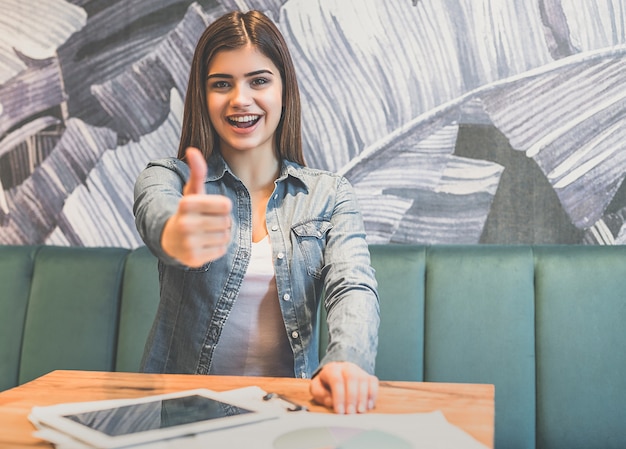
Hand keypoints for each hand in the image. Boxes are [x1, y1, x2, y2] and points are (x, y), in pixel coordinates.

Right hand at [161, 147, 231, 266]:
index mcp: (186, 204)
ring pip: (225, 236)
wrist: (170, 239)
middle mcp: (185, 224)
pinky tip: (205, 244)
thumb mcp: (192, 192)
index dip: (222, 206)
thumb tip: (193, 150)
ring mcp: (188, 243)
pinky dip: (217, 248)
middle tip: (209, 222)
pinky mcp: (194, 259)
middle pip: (227, 221)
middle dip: (222, 221)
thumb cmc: (188, 212)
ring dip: (221, 234)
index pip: (226, 205)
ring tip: (207, 232)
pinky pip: (221, 250)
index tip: (212, 207)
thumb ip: (197, 172)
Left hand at [309, 362, 377, 413]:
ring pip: (363, 380)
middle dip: (351, 397)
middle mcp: (346, 367)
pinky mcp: (368, 376)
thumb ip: (320, 394)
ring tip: (360, 411)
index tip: (339, 411)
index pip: (336, 380)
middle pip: (351, 378)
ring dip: (363, 397)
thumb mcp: (317, 388)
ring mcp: (359, 371)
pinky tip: (369, 406)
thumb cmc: (326, 384)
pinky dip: (373, 394)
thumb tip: (330, 401)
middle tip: (350, 413)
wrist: (337, 373)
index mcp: (332, 369)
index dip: (339, 396)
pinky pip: (373, 382)